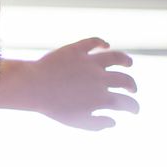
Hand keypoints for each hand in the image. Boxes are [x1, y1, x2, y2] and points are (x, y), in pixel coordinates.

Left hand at [5, 37, 139, 129]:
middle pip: (124, 80)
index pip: (126, 103)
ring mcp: (90, 62)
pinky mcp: (77, 50)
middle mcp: (100, 78)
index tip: (134, 110)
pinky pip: (93, 42)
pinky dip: (101, 42)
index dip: (134, 107)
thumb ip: (97, 124)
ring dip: (125, 60)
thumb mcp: (76, 122)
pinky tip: (105, 45)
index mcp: (102, 98)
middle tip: (132, 89)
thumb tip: (113, 122)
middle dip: (131, 86)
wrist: (33, 87)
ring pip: (115, 57)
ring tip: (128, 63)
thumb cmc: (53, 107)